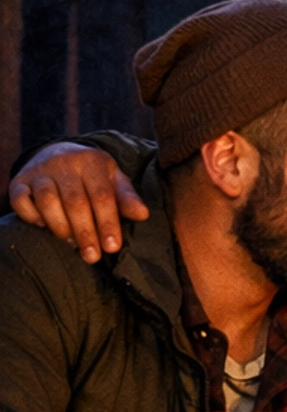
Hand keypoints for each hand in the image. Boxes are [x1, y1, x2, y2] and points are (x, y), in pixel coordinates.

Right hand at [9, 143, 146, 263]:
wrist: (57, 153)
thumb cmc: (92, 176)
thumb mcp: (113, 180)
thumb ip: (126, 198)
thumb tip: (143, 214)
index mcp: (92, 161)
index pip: (102, 195)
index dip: (107, 223)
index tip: (112, 247)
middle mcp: (64, 163)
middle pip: (75, 202)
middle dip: (85, 232)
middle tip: (92, 257)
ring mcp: (39, 171)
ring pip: (47, 201)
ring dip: (60, 227)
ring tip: (71, 244)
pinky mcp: (19, 181)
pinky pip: (21, 201)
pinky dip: (31, 217)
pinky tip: (45, 228)